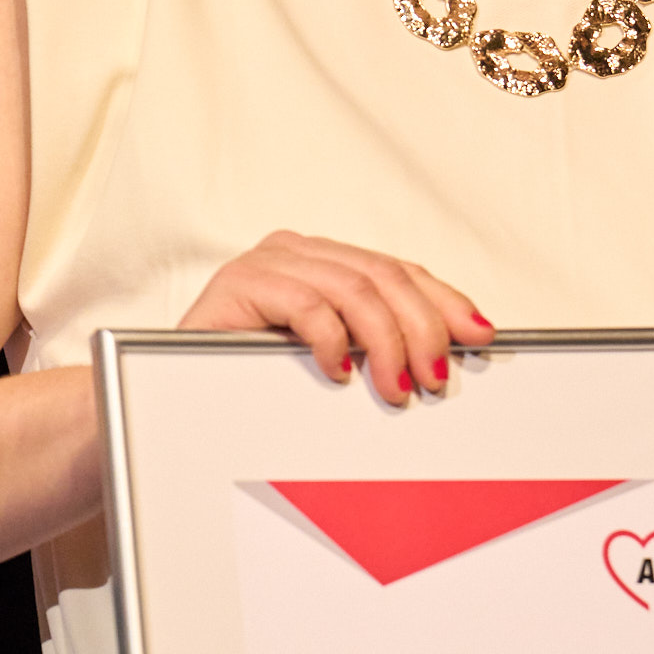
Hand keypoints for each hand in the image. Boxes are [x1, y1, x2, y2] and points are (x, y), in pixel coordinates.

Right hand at [177, 231, 495, 406]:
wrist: (171, 402)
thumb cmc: (253, 384)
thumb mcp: (331, 362)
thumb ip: (374, 347)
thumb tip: (445, 361)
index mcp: (328, 262)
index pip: (402, 272)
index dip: (446, 302)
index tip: (481, 337)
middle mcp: (300, 250)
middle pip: (385, 277)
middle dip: (423, 328)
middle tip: (437, 378)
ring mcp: (268, 261)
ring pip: (354, 289)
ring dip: (386, 343)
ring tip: (397, 388)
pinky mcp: (239, 283)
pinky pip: (305, 304)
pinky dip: (332, 340)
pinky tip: (341, 373)